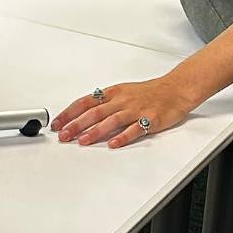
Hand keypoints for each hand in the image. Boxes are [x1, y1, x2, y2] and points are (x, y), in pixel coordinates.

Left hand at [51, 75, 196, 148]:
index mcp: (113, 93)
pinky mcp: (150, 119)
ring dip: (95, 131)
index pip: (85, 102)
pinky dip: (123, 137)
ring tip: (82, 141)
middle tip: (63, 135)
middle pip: (95, 112)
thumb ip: (103, 103)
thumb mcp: (122, 92)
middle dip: (77, 124)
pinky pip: (135, 129)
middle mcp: (122, 100)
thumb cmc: (149, 92)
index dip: (69, 113)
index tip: (57, 123)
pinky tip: (113, 144)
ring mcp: (136, 110)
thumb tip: (81, 114)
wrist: (176, 89)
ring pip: (111, 120)